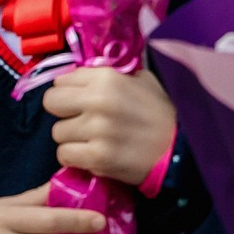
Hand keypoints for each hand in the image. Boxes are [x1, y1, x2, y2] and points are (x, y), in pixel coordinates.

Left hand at [43, 66, 176, 186]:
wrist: (181, 151)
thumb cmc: (161, 114)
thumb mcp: (140, 80)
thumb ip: (108, 75)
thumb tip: (80, 76)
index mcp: (106, 78)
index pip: (61, 81)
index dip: (69, 92)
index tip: (80, 101)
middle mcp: (98, 100)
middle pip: (51, 103)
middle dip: (63, 112)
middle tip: (80, 121)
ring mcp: (97, 130)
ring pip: (57, 132)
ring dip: (71, 138)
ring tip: (92, 140)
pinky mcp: (98, 157)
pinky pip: (64, 155)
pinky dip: (75, 158)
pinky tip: (92, 155)